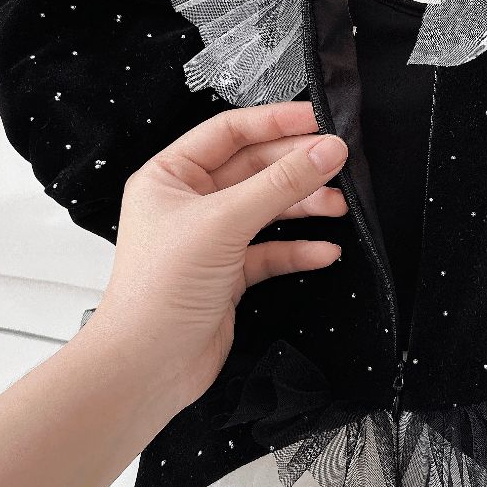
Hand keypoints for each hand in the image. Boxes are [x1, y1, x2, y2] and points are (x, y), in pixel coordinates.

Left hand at [91, 101, 348, 413]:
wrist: (147, 368)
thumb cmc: (159, 291)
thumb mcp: (224, 223)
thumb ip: (280, 183)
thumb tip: (326, 150)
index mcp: (171, 176)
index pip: (229, 132)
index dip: (274, 122)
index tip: (317, 118)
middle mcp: (189, 203)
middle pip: (254, 169)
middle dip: (296, 167)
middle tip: (338, 163)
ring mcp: (211, 239)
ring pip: (267, 208)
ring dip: (304, 205)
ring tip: (340, 206)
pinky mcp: (228, 274)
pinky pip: (271, 250)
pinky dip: (299, 248)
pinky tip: (325, 251)